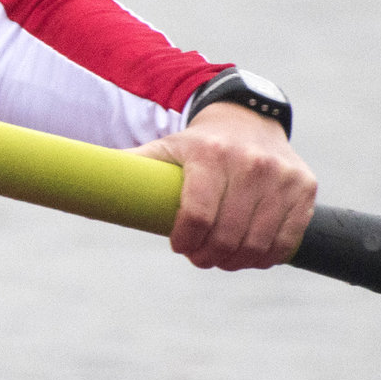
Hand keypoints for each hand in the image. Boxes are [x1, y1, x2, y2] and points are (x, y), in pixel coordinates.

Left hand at [136, 102, 316, 270]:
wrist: (246, 118)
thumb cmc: (196, 146)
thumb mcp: (162, 150)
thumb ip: (127, 171)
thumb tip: (75, 188)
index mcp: (209, 154)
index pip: (196, 216)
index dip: (186, 241)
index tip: (179, 245)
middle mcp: (250, 163)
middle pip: (227, 236)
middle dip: (209, 256)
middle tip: (200, 256)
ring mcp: (281, 176)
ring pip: (258, 244)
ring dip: (237, 261)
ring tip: (223, 256)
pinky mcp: (305, 187)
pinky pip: (288, 240)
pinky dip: (268, 256)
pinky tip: (252, 252)